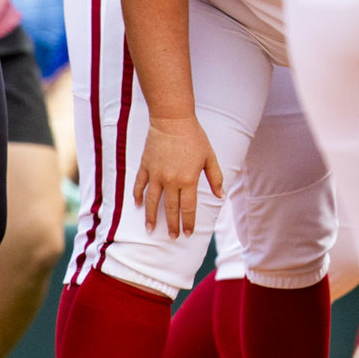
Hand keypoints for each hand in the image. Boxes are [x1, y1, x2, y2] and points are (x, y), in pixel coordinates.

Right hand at [134, 114, 221, 235]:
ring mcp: (156, 175)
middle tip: (172, 237)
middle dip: (172, 224)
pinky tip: (138, 205)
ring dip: (151, 216)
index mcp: (188, 179)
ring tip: (150, 229)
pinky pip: (140, 185)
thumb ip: (216, 178)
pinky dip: (138, 196)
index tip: (188, 233)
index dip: (188, 222)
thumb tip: (220, 196)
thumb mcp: (210, 157)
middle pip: (171, 208)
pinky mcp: (145, 167)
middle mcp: (170, 181)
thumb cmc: (194, 137)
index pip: (188, 207)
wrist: (172, 120)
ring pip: (152, 201)